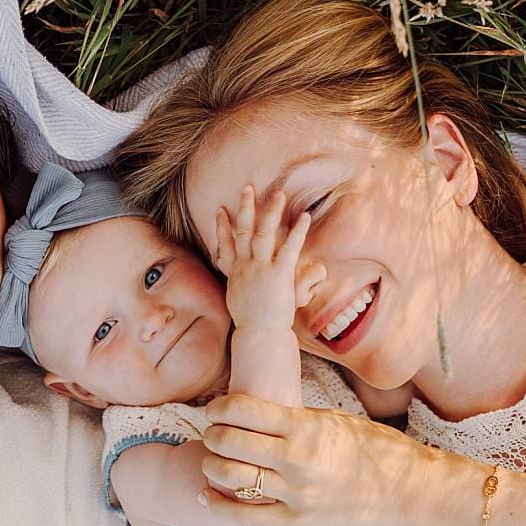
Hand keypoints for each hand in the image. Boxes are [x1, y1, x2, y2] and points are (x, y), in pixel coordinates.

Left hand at [194, 391, 421, 525]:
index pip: (244, 410)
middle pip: (230, 442)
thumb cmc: (373, 450)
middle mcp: (296, 460)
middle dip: (212, 436)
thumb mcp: (333, 421)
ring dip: (212, 467)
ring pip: (231, 478)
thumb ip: (294, 421)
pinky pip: (245, 516)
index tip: (214, 410)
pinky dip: (218, 505)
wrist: (404, 491)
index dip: (220, 408)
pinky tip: (205, 497)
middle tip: (211, 435)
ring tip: (212, 462)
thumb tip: (255, 415)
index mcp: (306, 428)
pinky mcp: (296, 522)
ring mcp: (295, 495)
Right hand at [212, 181, 323, 337]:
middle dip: (244, 208)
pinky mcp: (277, 275)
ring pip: (262, 234)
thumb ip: (250, 288)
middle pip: (242, 232)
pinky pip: (288, 249)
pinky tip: (304, 217)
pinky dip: (297, 232)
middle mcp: (245, 268)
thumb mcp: (244, 304)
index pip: (225, 246)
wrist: (259, 337)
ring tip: (279, 194)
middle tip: (247, 188)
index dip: (221, 228)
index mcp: (236, 275)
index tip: (220, 210)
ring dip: (270, 212)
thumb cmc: (255, 325)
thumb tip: (245, 282)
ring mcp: (260, 270)